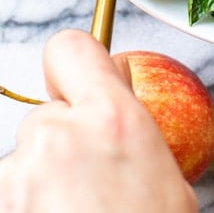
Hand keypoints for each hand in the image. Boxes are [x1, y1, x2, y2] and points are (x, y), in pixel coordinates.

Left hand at [0, 29, 197, 212]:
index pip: (71, 47)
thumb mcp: (165, 174)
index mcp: (112, 119)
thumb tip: (114, 77)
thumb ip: (131, 118)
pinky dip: (29, 204)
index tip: (82, 83)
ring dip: (43, 180)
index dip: (76, 64)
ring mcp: (21, 175)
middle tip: (92, 181)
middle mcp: (59, 136)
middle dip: (64, 140)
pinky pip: (14, 190)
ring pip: (26, 158)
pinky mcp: (2, 203)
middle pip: (48, 113)